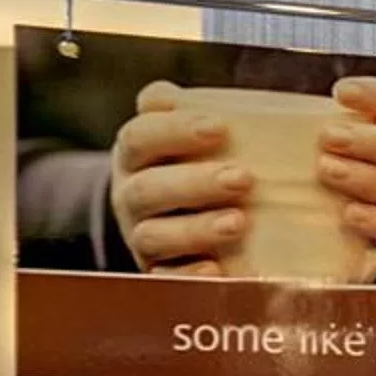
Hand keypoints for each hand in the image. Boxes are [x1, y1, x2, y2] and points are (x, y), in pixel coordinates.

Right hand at [111, 81, 247, 275]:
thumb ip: (190, 111)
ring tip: (239, 223)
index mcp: (137, 155)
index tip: (220, 127)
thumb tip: (189, 95)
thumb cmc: (196, 164)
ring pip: (154, 235)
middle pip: (149, 188)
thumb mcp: (191, 135)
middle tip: (243, 178)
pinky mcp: (158, 273)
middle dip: (195, 183)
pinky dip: (188, 275)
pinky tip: (217, 269)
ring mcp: (142, 236)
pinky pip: (165, 279)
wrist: (173, 219)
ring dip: (196, 229)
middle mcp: (131, 195)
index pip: (142, 137)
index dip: (175, 130)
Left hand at [318, 76, 375, 248]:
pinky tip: (350, 214)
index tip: (342, 93)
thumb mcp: (312, 134)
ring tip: (327, 170)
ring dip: (366, 178)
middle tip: (329, 137)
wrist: (317, 224)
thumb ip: (312, 114)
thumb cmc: (321, 165)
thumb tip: (319, 99)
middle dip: (370, 142)